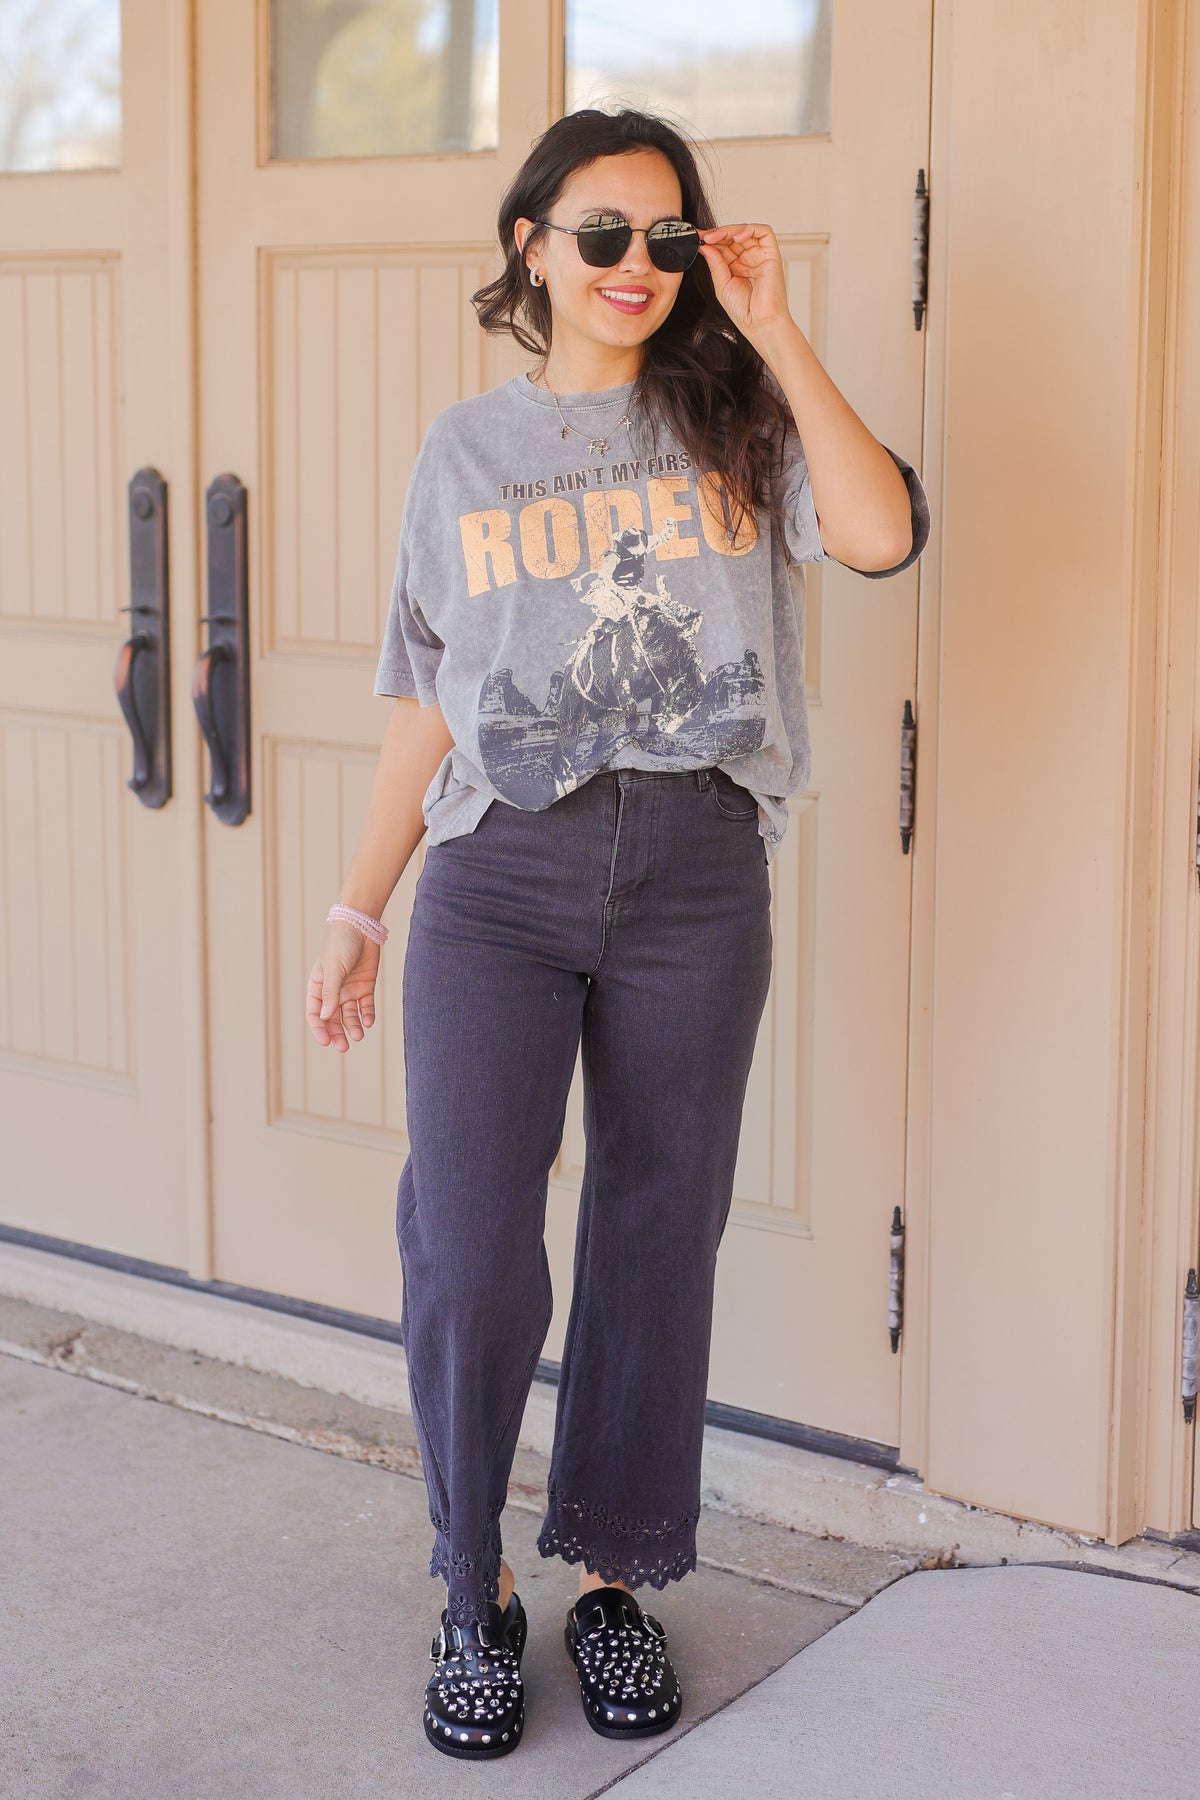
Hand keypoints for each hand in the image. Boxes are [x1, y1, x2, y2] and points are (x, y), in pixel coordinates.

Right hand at [306, 921, 380, 1051]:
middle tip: (344, 1046)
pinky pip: (365, 1006)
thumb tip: (325, 1017)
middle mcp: (332, 991)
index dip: (319, 1029)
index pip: (315, 1013)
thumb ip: (330, 993)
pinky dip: (366, 1015)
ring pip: (349, 1015)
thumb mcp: (333, 969)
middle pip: (332, 1018)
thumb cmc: (341, 945)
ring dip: (353, 1026)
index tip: (326, 1042)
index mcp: (318, 986)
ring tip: (359, 1035)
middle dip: (337, 1033)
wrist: (362, 927)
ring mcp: (349, 990)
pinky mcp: (365, 987)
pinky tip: (369, 1022)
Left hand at [698, 223, 793, 343]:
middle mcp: (748, 259)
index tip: (697, 238)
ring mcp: (760, 256)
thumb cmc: (744, 310)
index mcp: (736, 266)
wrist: (759, 323)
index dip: (711, 240)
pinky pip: (764, 232)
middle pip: (733, 236)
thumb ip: (715, 263)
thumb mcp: (721, 284)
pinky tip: (736, 237)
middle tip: (703, 236)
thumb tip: (705, 245)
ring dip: (729, 230)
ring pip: (746, 231)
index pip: (723, 245)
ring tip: (714, 237)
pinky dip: (749, 229)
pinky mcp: (771, 254)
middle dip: (717, 233)